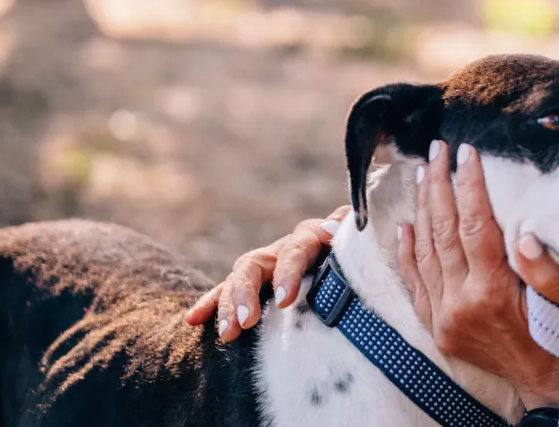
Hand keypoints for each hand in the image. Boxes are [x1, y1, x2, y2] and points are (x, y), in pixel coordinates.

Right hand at [183, 205, 350, 341]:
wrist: (360, 261)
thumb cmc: (366, 259)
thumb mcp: (365, 248)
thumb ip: (357, 237)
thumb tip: (343, 225)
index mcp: (314, 237)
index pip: (296, 248)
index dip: (289, 271)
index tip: (286, 300)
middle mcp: (286, 247)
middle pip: (258, 262)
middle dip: (248, 291)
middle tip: (247, 320)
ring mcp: (269, 264)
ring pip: (240, 276)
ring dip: (228, 303)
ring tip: (227, 332)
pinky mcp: (256, 283)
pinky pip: (227, 291)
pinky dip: (211, 303)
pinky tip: (192, 319)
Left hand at [398, 140, 558, 409]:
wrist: (546, 382)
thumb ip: (548, 272)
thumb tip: (526, 237)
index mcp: (494, 293)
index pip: (476, 226)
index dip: (469, 186)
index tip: (466, 152)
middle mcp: (461, 303)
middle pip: (443, 231)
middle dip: (439, 185)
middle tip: (437, 149)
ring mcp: (443, 316)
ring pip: (425, 251)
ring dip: (421, 208)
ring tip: (421, 173)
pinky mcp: (435, 326)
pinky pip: (414, 281)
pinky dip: (408, 250)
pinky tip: (404, 223)